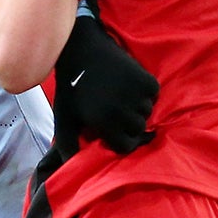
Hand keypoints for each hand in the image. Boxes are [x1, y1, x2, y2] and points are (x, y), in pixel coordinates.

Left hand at [51, 15, 159, 153]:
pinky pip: (153, 94)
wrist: (82, 49)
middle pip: (137, 129)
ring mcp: (136, 95)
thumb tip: (69, 167)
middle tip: (114, 107)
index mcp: (103, 123)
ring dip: (137, 106)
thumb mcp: (64, 117)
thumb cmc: (72, 86)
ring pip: (147, 112)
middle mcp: (121, 111)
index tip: (112, 127)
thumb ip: (67, 144)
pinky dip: (145, 91)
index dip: (120, 138)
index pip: (126, 146)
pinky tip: (128, 83)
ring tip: (119, 94)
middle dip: (128, 123)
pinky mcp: (146, 80)